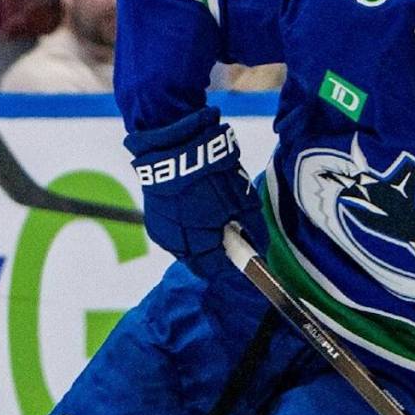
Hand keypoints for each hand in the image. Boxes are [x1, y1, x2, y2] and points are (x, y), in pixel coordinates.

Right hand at [125, 106, 265, 277]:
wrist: (174, 144)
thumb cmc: (212, 173)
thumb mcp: (243, 201)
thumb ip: (253, 229)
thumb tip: (261, 248)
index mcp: (197, 242)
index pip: (217, 270)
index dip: (234, 265)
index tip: (246, 256)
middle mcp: (174, 243)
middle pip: (200, 263)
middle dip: (217, 253)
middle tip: (232, 234)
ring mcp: (160, 232)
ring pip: (186, 249)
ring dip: (202, 241)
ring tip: (214, 218)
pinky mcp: (154, 219)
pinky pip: (175, 235)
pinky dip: (188, 230)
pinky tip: (197, 212)